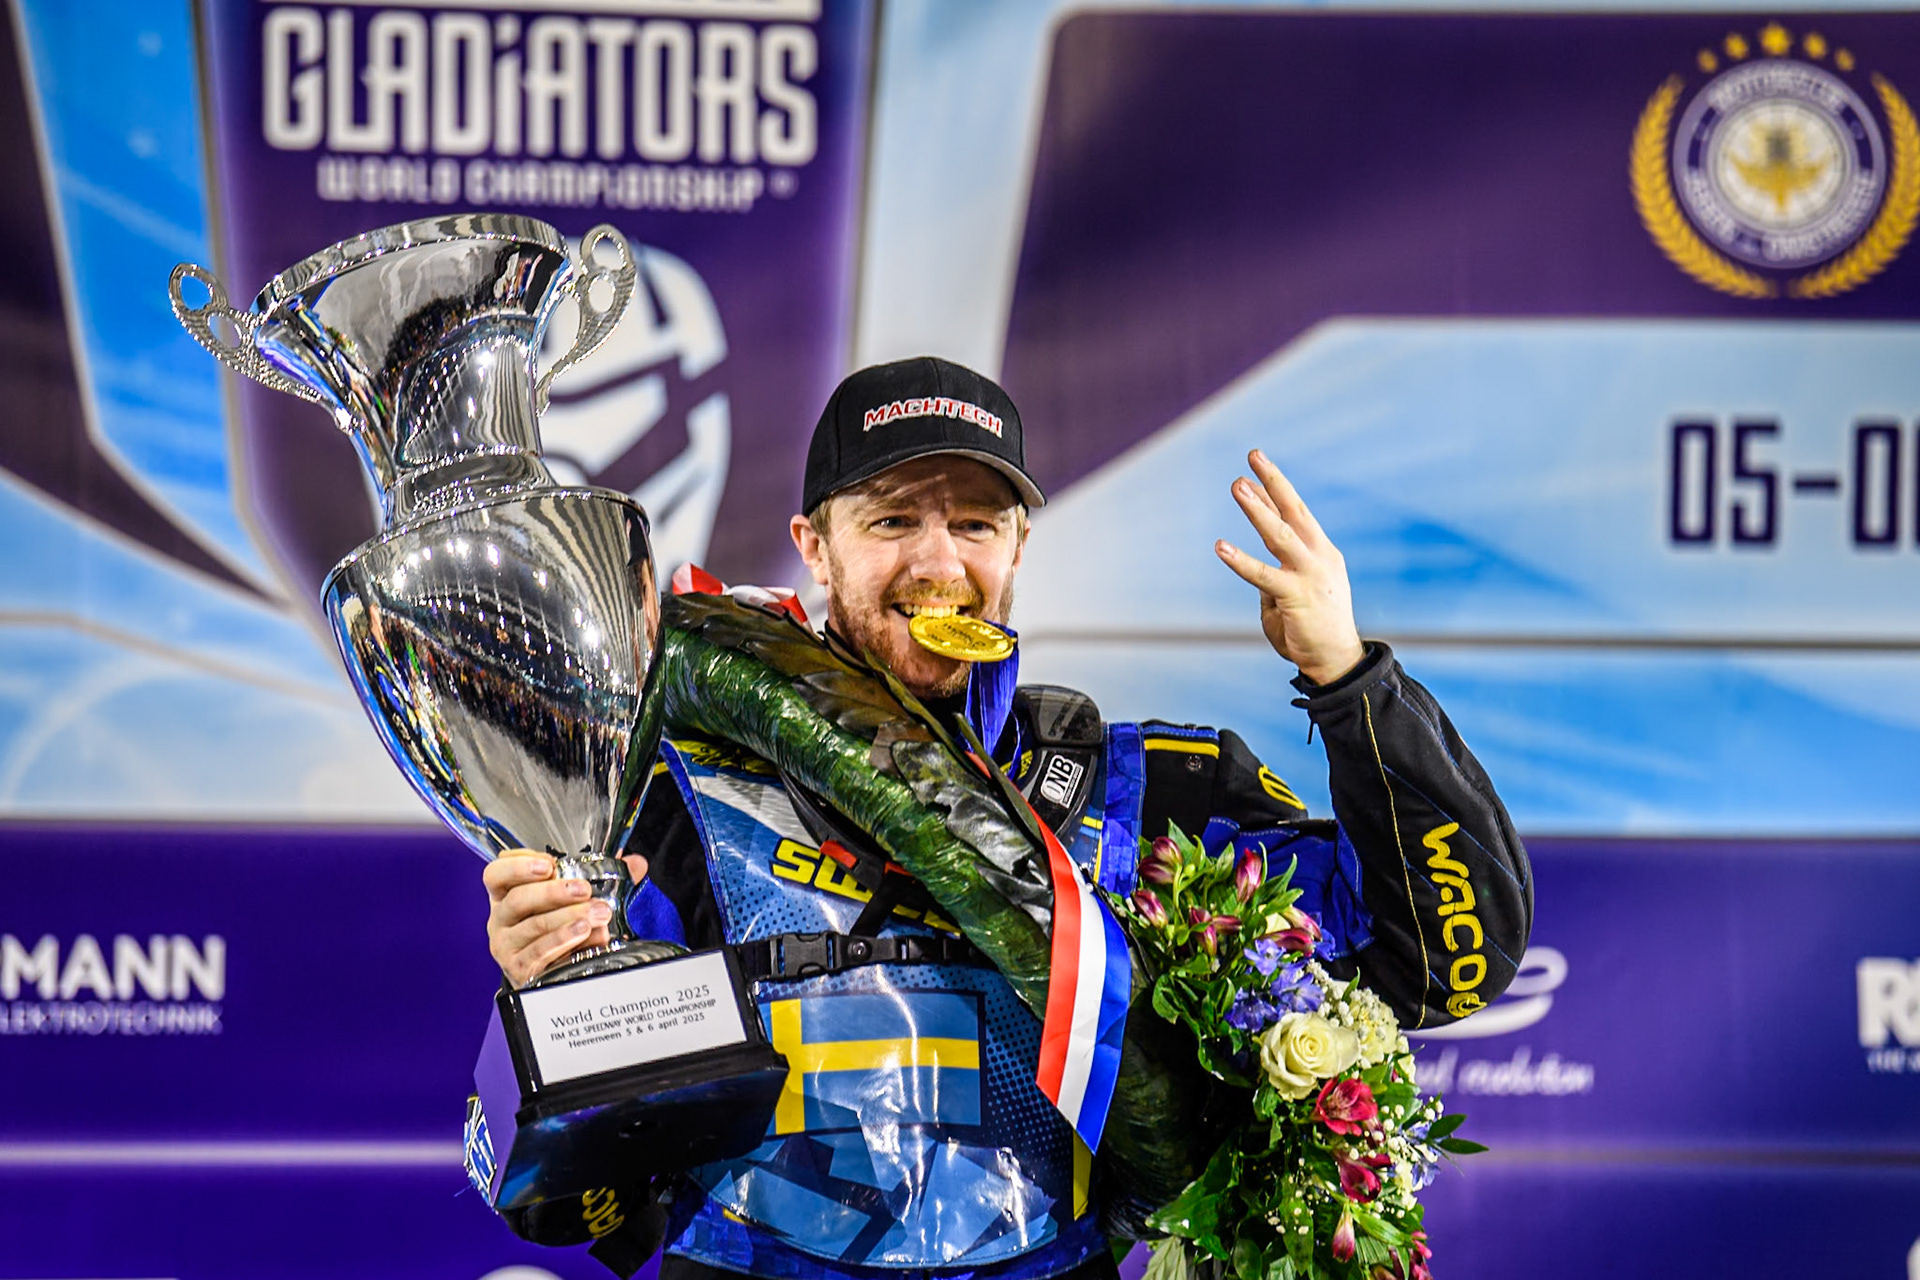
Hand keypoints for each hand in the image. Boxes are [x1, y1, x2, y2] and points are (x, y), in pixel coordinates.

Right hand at [483, 849, 649, 988]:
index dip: (518, 866)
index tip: (548, 864)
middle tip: (584, 889)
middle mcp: (501, 918)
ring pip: (534, 925)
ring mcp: (507, 945)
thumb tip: (635, 863)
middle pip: (518, 899)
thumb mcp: (572, 899)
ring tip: (597, 913)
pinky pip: (540, 952)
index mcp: (507, 894)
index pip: (497, 874)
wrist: (550, 970)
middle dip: (554, 891)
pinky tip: (585, 932)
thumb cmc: (556, 926)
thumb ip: (602, 876)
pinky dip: (564, 940)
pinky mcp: (520, 968)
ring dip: (569, 917)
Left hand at [1216, 450, 1365, 684]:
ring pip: (1280, 534)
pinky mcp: (1295, 596)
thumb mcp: (1292, 596)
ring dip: (1257, 509)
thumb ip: (1275, 578)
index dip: (1276, 489)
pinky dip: (1241, 560)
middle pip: (1294, 511)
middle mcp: (1318, 557)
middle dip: (1272, 483)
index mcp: (1321, 553)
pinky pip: (1263, 575)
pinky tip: (1221, 547)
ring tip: (1238, 486)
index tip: (1257, 467)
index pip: (1297, 514)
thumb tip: (1255, 567)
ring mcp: (1309, 574)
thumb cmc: (1313, 630)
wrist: (1337, 661)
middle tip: (1251, 458)